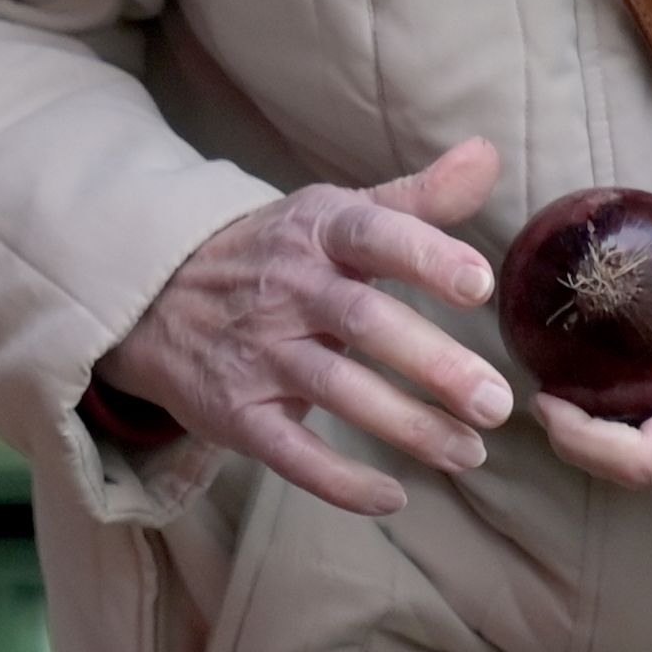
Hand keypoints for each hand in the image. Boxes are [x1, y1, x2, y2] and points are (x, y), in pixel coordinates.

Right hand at [97, 140, 511, 516]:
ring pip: (337, 389)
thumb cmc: (272, 254)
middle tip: (497, 402)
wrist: (154, 298)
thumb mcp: (332, 214)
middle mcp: (287, 289)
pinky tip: (393, 496)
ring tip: (471, 452)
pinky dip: (339, 480)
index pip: (373, 235)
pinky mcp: (235, 412)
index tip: (479, 285)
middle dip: (434, 364)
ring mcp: (257, 353)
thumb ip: (416, 198)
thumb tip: (487, 155)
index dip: (425, 256)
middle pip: (365, 322)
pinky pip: (290, 452)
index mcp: (316, 232)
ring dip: (408, 426)